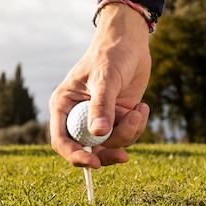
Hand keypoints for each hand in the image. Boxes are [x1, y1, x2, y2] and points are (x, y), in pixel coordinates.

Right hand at [49, 3, 151, 167]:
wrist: (131, 43)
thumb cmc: (111, 54)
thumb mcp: (105, 78)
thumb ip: (102, 105)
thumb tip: (98, 134)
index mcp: (64, 106)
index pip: (62, 140)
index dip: (75, 155)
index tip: (94, 162)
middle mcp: (79, 116)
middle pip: (87, 149)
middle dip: (107, 153)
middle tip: (124, 157)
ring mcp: (100, 118)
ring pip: (111, 144)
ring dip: (128, 133)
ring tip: (139, 111)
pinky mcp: (118, 117)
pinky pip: (127, 135)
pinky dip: (137, 126)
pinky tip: (142, 108)